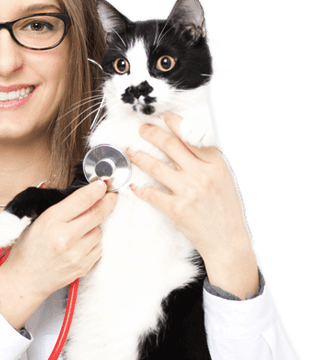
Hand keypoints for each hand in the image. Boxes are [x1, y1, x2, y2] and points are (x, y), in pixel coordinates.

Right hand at [0, 180, 117, 328]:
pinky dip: (92, 243)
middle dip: (107, 201)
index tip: (102, 185)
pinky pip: (98, 247)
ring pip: (99, 231)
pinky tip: (78, 245)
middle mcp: (65, 238)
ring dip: (94, 227)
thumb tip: (86, 197)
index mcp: (51, 222)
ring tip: (78, 231)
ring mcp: (76, 254)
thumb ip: (61, 210)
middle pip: (97, 213)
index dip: (96, 189)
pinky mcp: (83, 266)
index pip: (82, 200)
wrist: (25, 280)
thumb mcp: (37, 222)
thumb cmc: (27, 251)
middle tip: (110, 196)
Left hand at [127, 112, 258, 298]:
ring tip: (131, 152)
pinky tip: (134, 186)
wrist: (228, 241)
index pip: (193, 137)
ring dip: (140, 157)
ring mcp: (188, 191)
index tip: (165, 118)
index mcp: (217, 164)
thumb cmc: (227, 210)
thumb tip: (188, 144)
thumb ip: (208, 162)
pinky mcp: (176, 208)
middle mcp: (202, 174)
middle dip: (153, 134)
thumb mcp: (226, 178)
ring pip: (156, 167)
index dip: (176, 124)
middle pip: (171, 146)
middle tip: (142, 129)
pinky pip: (152, 193)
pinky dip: (141, 189)